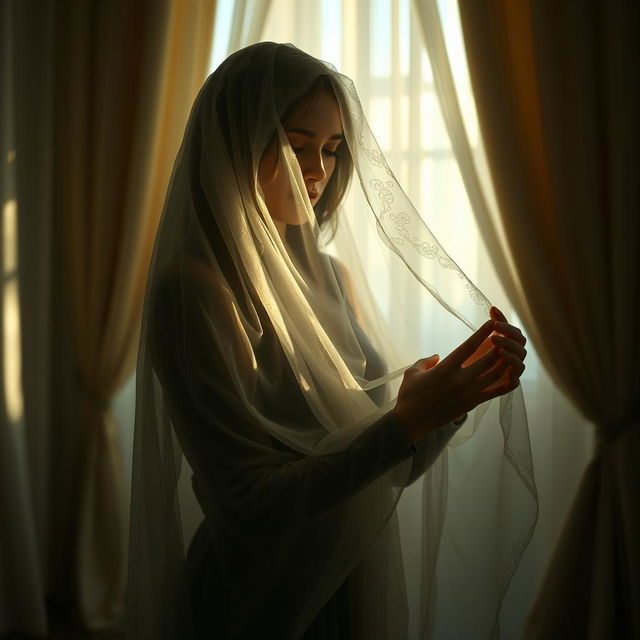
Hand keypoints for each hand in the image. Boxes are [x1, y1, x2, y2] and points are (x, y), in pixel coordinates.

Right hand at [394, 310, 525, 443]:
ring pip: (495, 374)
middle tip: (503, 336)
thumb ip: (426, 361)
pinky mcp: (472, 405)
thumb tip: (437, 356)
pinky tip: (511, 374)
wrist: (410, 422)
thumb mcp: (412, 372)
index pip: (469, 346)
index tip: (491, 323)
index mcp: (445, 368)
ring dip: (504, 362)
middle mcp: (460, 380)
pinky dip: (504, 382)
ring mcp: (468, 393)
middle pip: (488, 359)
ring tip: (508, 352)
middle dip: (498, 346)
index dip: (482, 333)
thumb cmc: (408, 395)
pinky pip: (494, 392)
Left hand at [462, 306, 526, 393]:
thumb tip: (493, 308)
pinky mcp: (505, 387)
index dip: (507, 326)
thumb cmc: (469, 357)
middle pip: (520, 346)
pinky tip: (505, 370)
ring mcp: (510, 373)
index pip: (515, 333)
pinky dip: (513, 377)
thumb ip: (491, 325)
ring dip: (511, 356)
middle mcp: (512, 357)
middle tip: (493, 337)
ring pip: (520, 364)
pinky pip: (515, 383)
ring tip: (498, 351)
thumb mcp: (478, 340)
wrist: (457, 381)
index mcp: (508, 344)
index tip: (494, 320)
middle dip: (508, 339)